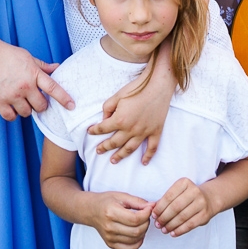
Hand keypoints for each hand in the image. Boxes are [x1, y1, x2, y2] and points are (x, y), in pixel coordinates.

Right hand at [0, 37, 74, 121]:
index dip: (64, 98)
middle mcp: (25, 86)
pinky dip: (13, 115)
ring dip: (26, 109)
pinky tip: (12, 108)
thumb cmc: (6, 54)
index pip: (53, 88)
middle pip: (41, 106)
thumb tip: (57, 67)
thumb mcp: (27, 57)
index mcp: (33, 74)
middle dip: (41, 105)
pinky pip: (10, 116)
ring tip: (21, 101)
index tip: (72, 106)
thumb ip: (42, 66)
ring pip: (26, 113)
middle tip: (36, 100)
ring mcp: (12, 95)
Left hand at [88, 46, 173, 163]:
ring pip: (130, 148)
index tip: (90, 132)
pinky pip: (152, 148)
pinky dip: (148, 156)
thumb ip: (107, 108)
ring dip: (121, 155)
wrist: (157, 85)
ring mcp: (144, 132)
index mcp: (119, 120)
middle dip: (104, 147)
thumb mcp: (117, 95)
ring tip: (113, 161)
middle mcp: (130, 129)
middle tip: (98, 151)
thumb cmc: (136, 88)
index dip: (94, 130)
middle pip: (114, 142)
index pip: (103, 128)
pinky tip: (143, 162)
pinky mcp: (155, 131)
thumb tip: (105, 119)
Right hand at [88, 191, 153, 248]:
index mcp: (111, 212)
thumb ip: (138, 201)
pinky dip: (138, 243)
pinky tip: (138, 234)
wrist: (91, 210)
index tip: (148, 209)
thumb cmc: (107, 201)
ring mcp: (109, 238)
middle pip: (136, 231)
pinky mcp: (110, 244)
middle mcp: (109, 227)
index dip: (146, 214)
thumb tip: (152, 206)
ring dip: (143, 232)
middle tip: (145, 216)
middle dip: (146, 223)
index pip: (135, 219)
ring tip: (141, 223)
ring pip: (134, 240)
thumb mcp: (121, 196)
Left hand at [152, 177, 215, 236]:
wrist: (209, 198)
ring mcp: (201, 203)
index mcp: (185, 182)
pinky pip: (190, 225)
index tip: (154, 215)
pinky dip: (180, 230)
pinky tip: (173, 233)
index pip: (169, 196)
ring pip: (182, 217)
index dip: (160, 207)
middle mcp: (194, 191)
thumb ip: (166, 199)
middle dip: (164, 217)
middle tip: (157, 224)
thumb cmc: (188, 196)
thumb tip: (153, 210)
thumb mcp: (178, 192)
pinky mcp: (205, 215)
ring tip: (164, 230)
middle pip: (175, 207)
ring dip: (171, 225)